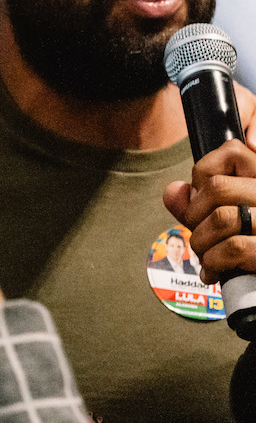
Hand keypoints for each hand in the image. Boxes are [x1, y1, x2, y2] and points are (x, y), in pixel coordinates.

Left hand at [163, 137, 255, 283]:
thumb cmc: (248, 244)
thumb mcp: (224, 216)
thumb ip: (195, 203)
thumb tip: (174, 190)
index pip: (232, 151)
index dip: (204, 175)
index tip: (203, 198)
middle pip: (217, 187)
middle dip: (194, 215)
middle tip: (201, 234)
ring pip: (221, 218)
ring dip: (202, 244)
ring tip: (207, 256)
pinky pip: (233, 248)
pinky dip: (214, 263)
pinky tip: (216, 271)